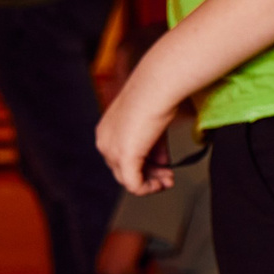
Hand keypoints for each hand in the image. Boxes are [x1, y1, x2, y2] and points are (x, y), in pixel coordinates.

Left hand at [95, 81, 177, 195]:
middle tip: (168, 177)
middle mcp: (104, 141)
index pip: (122, 156)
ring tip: (169, 181)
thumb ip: (153, 145)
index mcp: (106, 130)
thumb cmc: (156, 95)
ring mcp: (111, 150)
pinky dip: (148, 188)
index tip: (164, 164)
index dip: (145, 163)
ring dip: (151, 183)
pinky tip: (161, 184)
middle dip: (149, 175)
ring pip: (129, 179)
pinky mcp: (123, 157)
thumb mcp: (152, 124)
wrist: (157, 85)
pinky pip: (134, 185)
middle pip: (124, 169)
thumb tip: (162, 161)